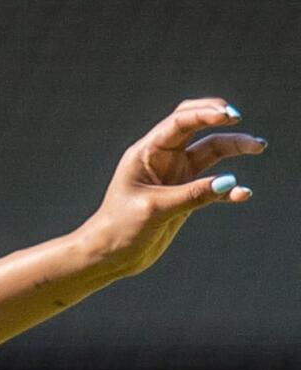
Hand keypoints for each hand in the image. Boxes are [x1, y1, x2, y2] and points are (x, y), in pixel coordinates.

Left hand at [80, 97, 263, 279]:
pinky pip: (213, 186)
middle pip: (197, 128)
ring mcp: (176, 176)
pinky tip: (243, 194)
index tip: (230, 115)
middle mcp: (163, 159)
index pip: (179, 122)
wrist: (110, 255)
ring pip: (211, 152)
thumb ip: (192, 195)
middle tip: (239, 118)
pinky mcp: (185, 195)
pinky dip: (229, 188)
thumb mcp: (155, 209)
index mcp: (147, 153)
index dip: (204, 113)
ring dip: (234, 147)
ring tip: (259, 146)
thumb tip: (230, 182)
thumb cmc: (120, 228)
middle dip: (219, 119)